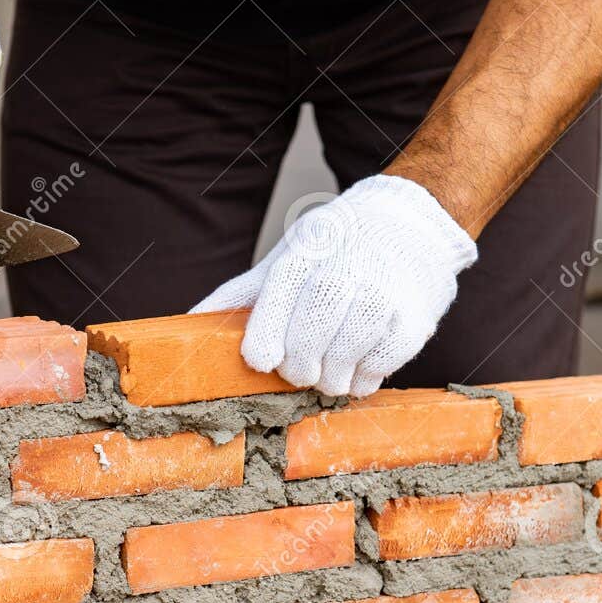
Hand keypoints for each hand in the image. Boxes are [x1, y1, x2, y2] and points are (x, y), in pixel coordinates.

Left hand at [192, 175, 477, 397]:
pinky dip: (364, 378)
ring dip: (332, 380)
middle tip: (301, 372)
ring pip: (343, 362)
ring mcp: (380, 298)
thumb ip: (241, 294)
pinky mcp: (412, 320)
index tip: (263, 361)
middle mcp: (341, 276)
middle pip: (308, 345)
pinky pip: (380, 367)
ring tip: (330, 373)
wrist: (410, 222)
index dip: (264, 345)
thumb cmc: (335, 248)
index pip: (273, 312)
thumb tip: (188, 323)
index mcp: (301, 260)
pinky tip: (359, 369)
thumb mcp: (286, 258)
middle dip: (299, 370)